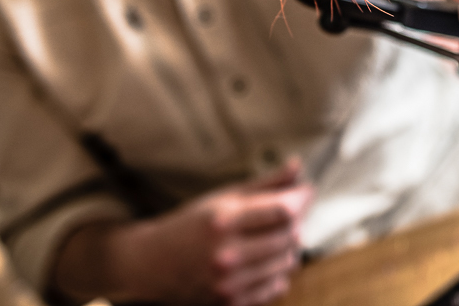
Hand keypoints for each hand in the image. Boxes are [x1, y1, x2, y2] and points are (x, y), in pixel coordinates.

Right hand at [55, 159, 313, 304]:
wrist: (153, 266)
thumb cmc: (191, 225)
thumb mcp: (223, 197)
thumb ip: (264, 184)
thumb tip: (298, 166)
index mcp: (222, 221)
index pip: (282, 210)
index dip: (301, 199)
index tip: (306, 191)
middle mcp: (225, 254)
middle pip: (288, 237)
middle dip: (295, 223)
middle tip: (288, 214)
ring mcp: (228, 284)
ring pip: (287, 263)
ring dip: (288, 249)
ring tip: (274, 238)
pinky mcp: (231, 304)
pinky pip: (276, 287)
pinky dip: (278, 273)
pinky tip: (265, 262)